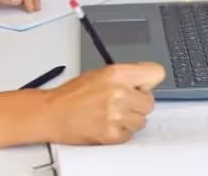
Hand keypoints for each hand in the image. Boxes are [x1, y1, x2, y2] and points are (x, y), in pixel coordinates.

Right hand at [42, 62, 165, 144]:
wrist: (52, 113)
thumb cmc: (71, 94)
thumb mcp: (100, 73)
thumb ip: (125, 76)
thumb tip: (145, 82)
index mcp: (117, 73)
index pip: (156, 73)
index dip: (148, 82)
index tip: (142, 86)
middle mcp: (119, 92)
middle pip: (150, 102)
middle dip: (137, 104)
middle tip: (121, 103)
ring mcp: (115, 114)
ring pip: (141, 121)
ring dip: (129, 120)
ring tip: (111, 114)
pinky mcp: (111, 133)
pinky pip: (129, 135)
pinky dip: (119, 132)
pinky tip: (106, 123)